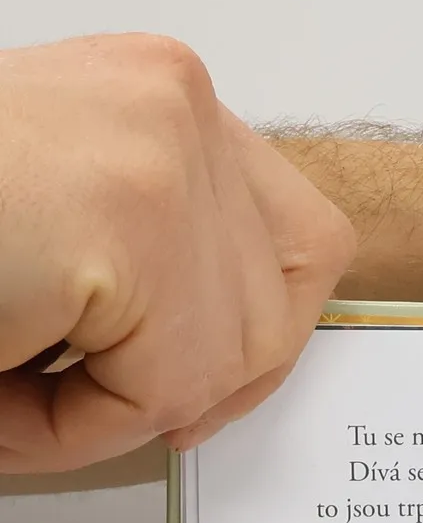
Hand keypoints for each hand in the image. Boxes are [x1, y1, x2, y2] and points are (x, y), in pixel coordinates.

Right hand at [0, 35, 355, 471]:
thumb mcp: (61, 214)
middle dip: (181, 386)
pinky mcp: (126, 224)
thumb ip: (145, 258)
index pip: (295, 241)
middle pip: (275, 309)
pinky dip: (69, 430)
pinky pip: (154, 391)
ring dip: (106, 411)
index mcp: (156, 93)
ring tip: (8, 388)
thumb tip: (227, 370)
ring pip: (214, 363)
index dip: (257, 337)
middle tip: (71, 407)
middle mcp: (173, 104)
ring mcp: (159, 158)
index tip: (194, 394)